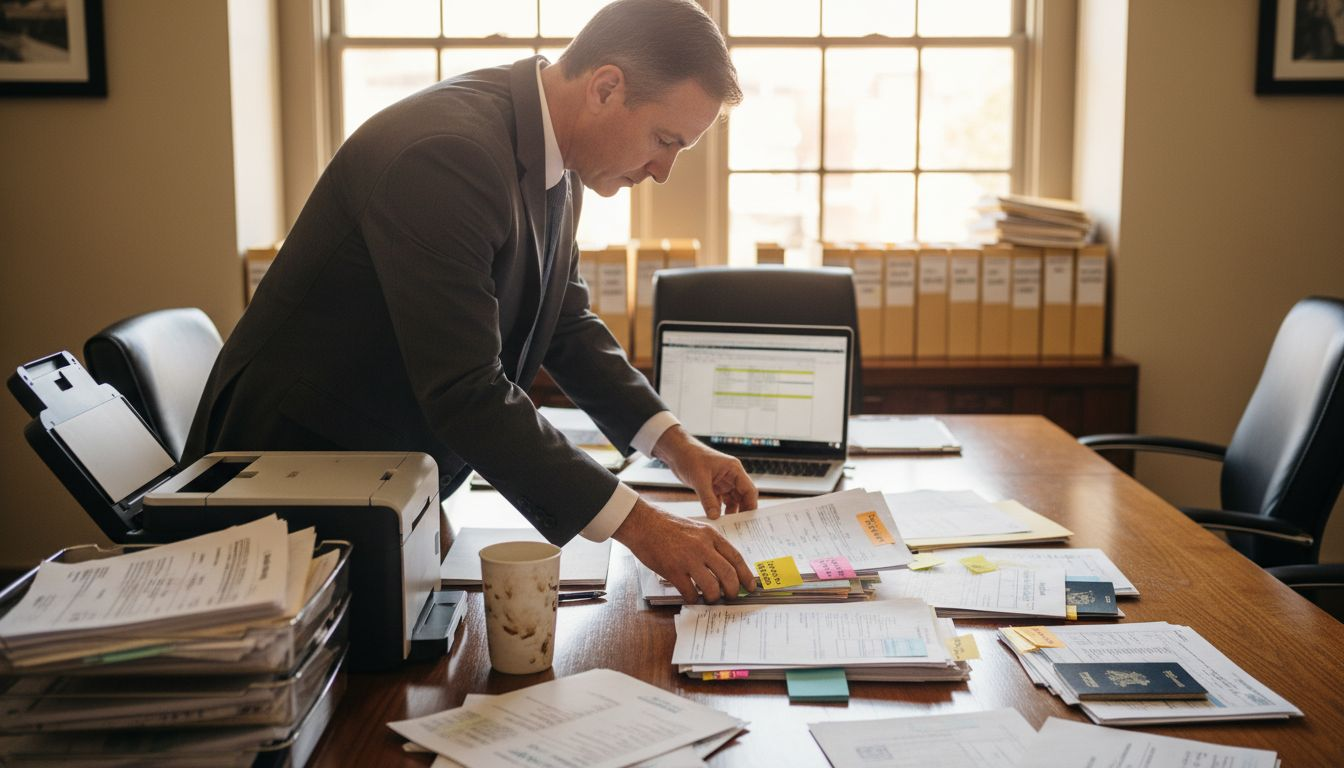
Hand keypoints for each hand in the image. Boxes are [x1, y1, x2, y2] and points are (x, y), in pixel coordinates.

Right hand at [613, 499, 756, 601]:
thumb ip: (709, 545)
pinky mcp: (673, 570)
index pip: (736, 558)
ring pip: (712, 587)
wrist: (642, 522)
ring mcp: (688, 559)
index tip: (750, 587)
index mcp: (711, 535)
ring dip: (713, 598)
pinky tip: (691, 596)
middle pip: (729, 575)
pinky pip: (690, 592)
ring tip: (710, 598)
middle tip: (731, 597)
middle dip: (733, 591)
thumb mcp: (695, 529)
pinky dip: (693, 598)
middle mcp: (703, 546)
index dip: (746, 576)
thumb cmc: (667, 526)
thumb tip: (723, 568)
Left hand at [651, 425, 758, 518]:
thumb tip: (715, 517)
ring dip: (730, 512)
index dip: (750, 505)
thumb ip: (708, 499)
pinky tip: (716, 520)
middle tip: (739, 528)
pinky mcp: (714, 487)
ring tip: (727, 526)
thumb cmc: (690, 458)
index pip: (749, 490)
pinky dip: (719, 510)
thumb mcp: (699, 480)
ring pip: (732, 501)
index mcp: (734, 470)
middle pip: (743, 497)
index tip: (748, 521)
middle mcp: (731, 476)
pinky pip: (721, 502)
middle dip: (741, 511)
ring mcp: (723, 482)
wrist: (676, 452)